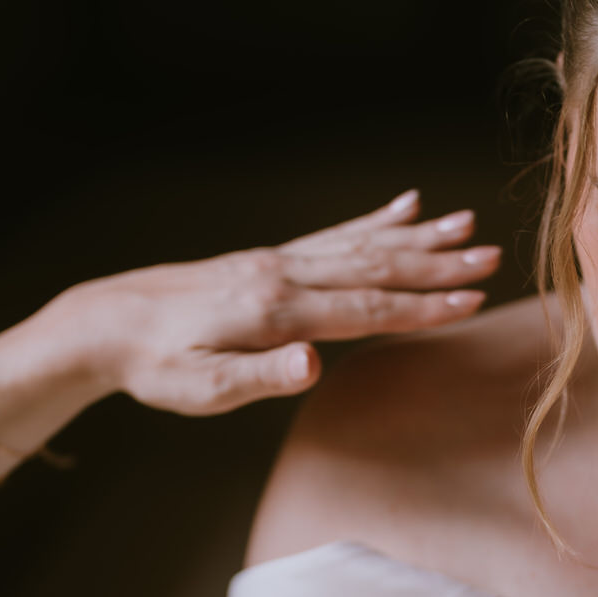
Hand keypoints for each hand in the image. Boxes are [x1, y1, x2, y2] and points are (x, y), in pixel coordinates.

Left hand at [42, 189, 501, 414]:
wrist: (107, 323)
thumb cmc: (157, 366)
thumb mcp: (203, 388)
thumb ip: (262, 376)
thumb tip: (314, 366)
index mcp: (276, 311)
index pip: (365, 309)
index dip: (422, 306)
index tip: (471, 300)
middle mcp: (284, 276)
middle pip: (376, 267)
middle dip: (438, 264)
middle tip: (491, 255)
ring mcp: (279, 262)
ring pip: (362, 245)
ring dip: (419, 237)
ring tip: (465, 222)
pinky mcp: (271, 260)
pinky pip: (334, 235)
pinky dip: (374, 220)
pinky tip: (404, 207)